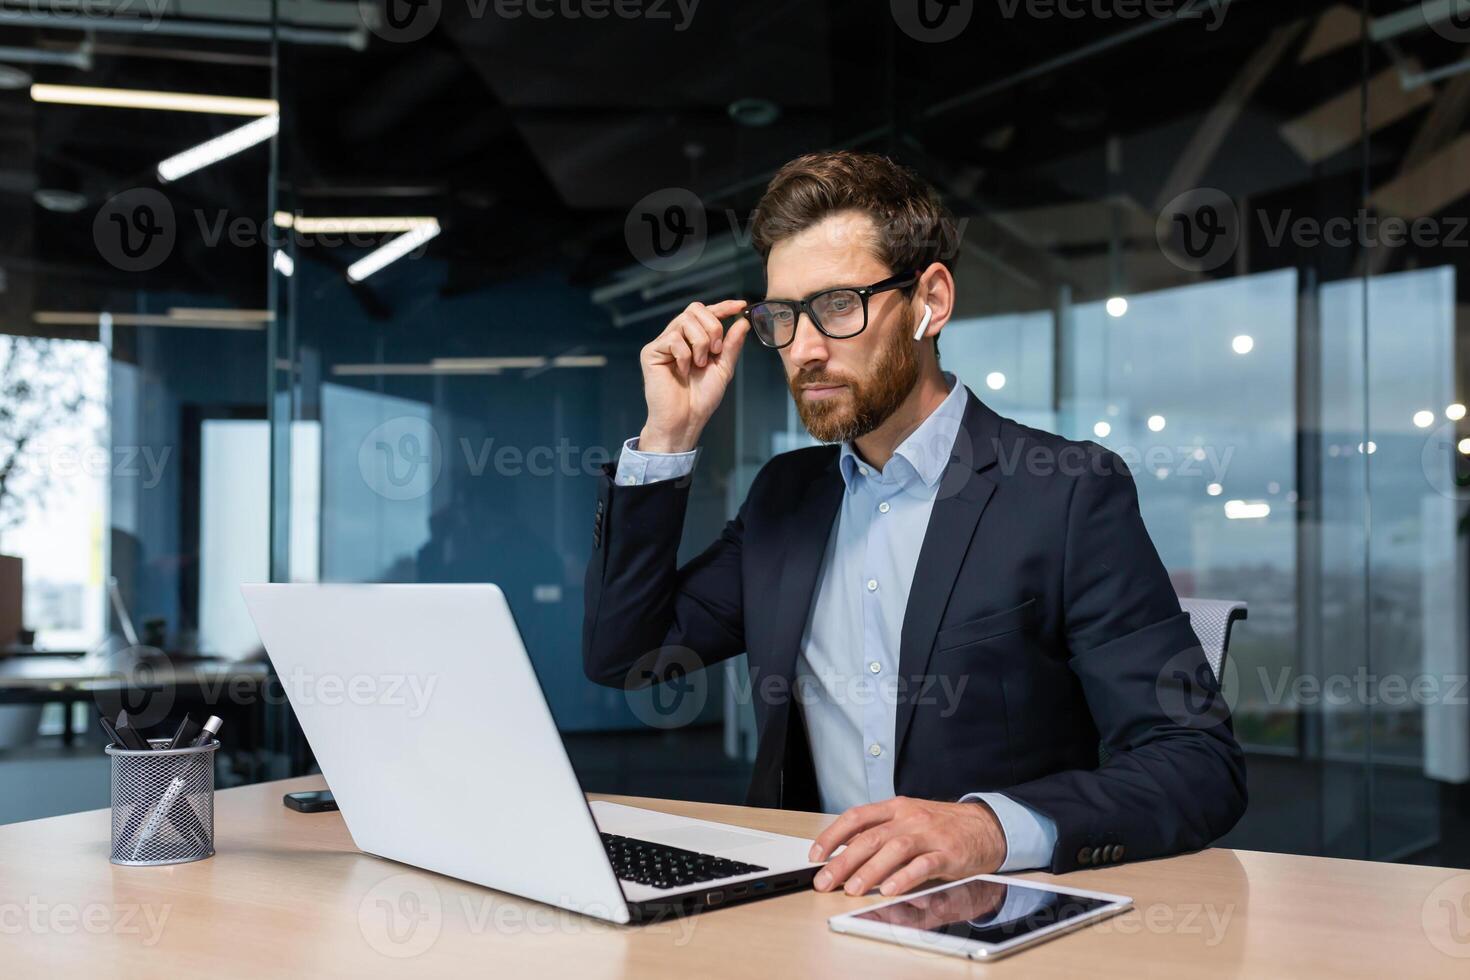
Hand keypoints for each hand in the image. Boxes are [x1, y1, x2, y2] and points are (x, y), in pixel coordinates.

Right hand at [638, 299, 749, 452]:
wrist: (686, 419)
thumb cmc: (701, 398)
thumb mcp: (723, 368)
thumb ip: (731, 345)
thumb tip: (743, 322)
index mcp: (694, 339)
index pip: (706, 313)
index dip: (723, 306)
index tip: (741, 305)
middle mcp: (677, 337)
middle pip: (695, 309)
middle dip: (713, 327)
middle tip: (715, 351)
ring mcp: (663, 343)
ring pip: (685, 321)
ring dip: (700, 343)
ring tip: (699, 365)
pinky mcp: (651, 352)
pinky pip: (673, 339)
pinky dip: (685, 356)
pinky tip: (682, 371)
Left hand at [808, 797, 1006, 897]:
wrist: (986, 826)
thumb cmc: (942, 826)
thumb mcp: (908, 819)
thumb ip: (880, 831)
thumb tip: (844, 850)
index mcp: (896, 808)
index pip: (856, 817)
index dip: (832, 835)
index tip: (816, 855)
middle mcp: (909, 818)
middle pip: (870, 837)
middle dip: (843, 861)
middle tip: (825, 881)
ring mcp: (929, 834)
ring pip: (893, 850)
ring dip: (869, 871)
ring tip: (852, 889)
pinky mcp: (948, 853)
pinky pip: (923, 865)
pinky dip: (904, 878)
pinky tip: (889, 890)